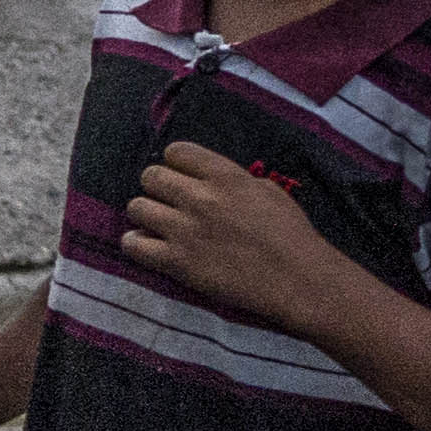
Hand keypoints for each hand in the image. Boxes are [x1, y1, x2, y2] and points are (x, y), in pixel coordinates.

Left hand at [119, 142, 355, 337]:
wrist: (298, 278)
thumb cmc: (290, 235)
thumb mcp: (268, 191)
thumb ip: (232, 181)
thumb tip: (207, 179)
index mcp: (226, 177)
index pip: (176, 151)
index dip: (176, 164)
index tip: (182, 177)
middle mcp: (200, 198)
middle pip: (150, 176)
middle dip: (157, 187)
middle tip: (169, 203)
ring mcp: (184, 229)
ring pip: (136, 207)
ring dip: (145, 214)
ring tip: (159, 225)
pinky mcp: (176, 261)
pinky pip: (132, 244)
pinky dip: (136, 243)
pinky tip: (149, 246)